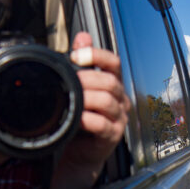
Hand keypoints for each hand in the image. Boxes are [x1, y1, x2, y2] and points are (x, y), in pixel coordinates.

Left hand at [51, 33, 130, 188]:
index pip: (114, 63)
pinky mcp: (112, 136)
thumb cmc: (81, 118)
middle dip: (89, 79)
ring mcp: (118, 118)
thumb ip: (83, 62)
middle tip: (70, 81)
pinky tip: (77, 118)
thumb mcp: (80, 88)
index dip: (98, 56)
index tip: (78, 55)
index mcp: (112, 84)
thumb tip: (83, 36)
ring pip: (108, 101)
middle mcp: (119, 99)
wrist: (78, 152)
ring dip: (88, 98)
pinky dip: (89, 120)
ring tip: (72, 98)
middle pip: (111, 82)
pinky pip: (103, 125)